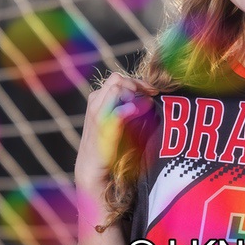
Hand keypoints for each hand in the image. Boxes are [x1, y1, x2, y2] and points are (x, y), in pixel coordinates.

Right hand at [74, 72, 156, 190]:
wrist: (91, 165)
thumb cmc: (106, 144)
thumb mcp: (115, 121)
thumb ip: (126, 108)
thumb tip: (149, 100)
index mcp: (97, 99)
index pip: (118, 79)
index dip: (137, 81)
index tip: (152, 90)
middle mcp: (95, 102)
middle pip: (117, 79)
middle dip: (138, 84)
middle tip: (152, 94)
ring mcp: (98, 112)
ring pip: (115, 87)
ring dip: (135, 93)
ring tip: (147, 104)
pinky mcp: (103, 125)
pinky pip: (117, 108)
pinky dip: (130, 107)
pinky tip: (140, 111)